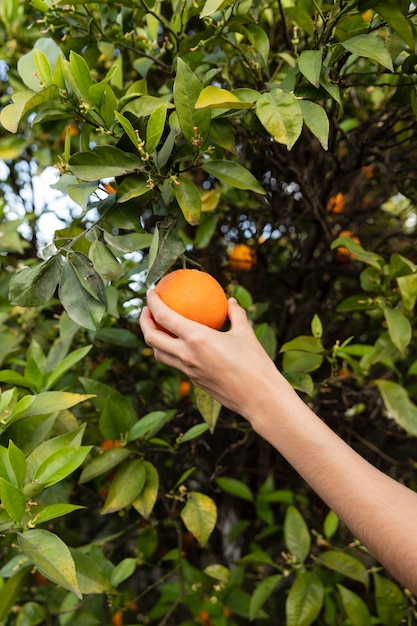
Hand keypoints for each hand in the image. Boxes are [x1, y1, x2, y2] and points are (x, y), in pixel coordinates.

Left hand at [139, 290, 282, 416]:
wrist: (258, 397)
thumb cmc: (254, 363)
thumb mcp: (245, 332)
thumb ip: (235, 313)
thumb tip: (229, 301)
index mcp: (197, 338)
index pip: (163, 316)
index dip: (152, 302)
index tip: (151, 292)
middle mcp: (187, 355)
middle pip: (151, 337)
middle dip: (143, 322)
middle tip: (147, 310)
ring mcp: (188, 370)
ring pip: (159, 354)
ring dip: (153, 340)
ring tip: (159, 328)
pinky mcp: (194, 381)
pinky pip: (176, 364)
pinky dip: (171, 352)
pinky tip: (182, 346)